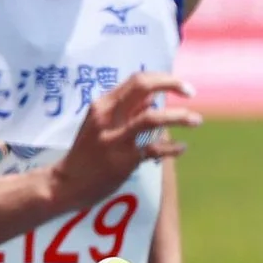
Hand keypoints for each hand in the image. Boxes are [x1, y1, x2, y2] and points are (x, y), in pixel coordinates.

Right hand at [50, 71, 199, 205]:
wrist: (66, 184)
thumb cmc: (85, 153)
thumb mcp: (100, 125)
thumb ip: (126, 111)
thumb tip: (153, 98)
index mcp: (102, 105)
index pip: (137, 79)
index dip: (163, 78)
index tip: (180, 85)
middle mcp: (107, 117)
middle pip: (144, 87)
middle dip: (172, 84)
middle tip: (191, 92)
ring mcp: (115, 139)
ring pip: (153, 118)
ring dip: (179, 117)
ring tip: (196, 120)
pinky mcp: (123, 161)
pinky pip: (155, 150)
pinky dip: (173, 148)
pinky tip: (182, 148)